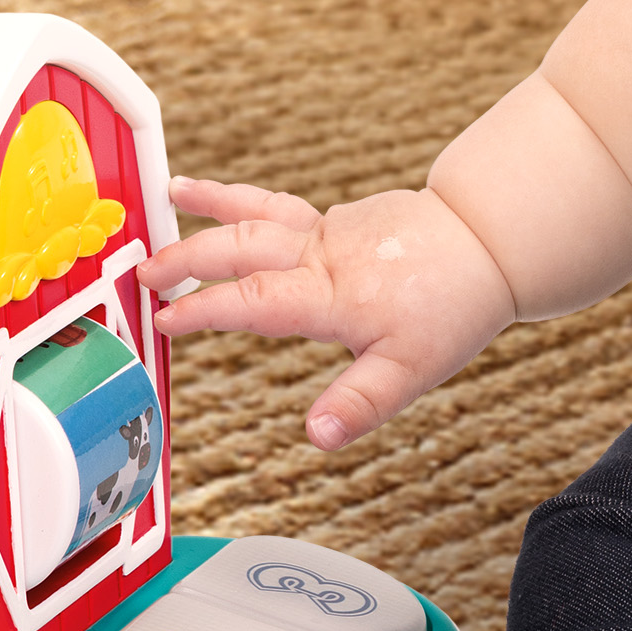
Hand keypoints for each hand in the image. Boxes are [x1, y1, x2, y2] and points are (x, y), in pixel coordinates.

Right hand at [144, 176, 514, 448]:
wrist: (490, 242)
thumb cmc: (453, 305)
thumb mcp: (411, 370)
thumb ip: (359, 404)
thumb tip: (316, 438)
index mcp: (331, 296)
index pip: (251, 303)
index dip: (203, 311)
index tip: (161, 320)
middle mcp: (321, 254)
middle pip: (240, 247)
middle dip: (186, 258)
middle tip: (141, 271)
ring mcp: (329, 229)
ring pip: (257, 212)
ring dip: (210, 205)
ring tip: (168, 192)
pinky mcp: (340, 218)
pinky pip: (279, 206)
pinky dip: (243, 201)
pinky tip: (227, 204)